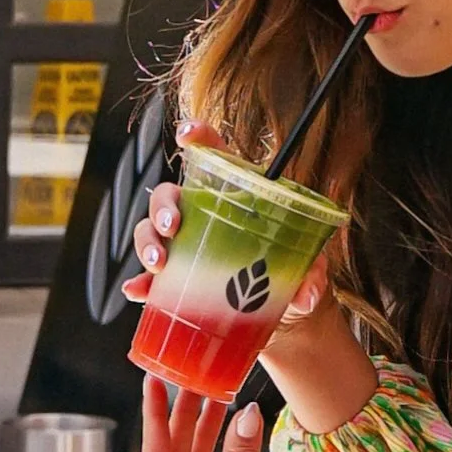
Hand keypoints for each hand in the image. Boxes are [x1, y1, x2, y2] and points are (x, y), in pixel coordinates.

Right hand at [121, 119, 333, 323]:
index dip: (198, 137)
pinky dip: (141, 284)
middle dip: (164, 207)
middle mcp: (204, 215)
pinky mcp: (177, 280)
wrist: (283, 316)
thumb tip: (307, 294)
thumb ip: (313, 275)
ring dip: (147, 242)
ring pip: (152, 230)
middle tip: (174, 227)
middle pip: (170, 195)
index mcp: (236, 197)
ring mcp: (187, 246)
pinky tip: (138, 292)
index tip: (187, 135)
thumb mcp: (309, 270)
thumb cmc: (294, 276)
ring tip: (158, 264)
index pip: (214, 156)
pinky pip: (151, 278)